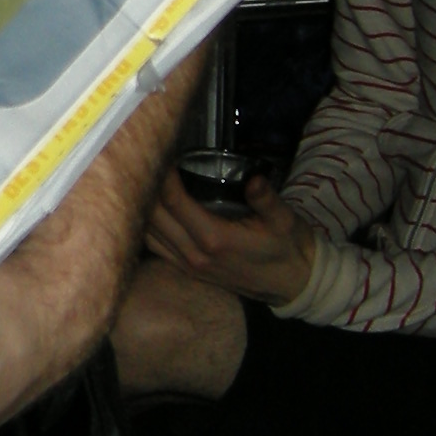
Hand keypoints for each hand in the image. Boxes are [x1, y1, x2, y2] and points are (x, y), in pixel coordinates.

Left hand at [140, 168, 317, 308]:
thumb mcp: (284, 219)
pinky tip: (149, 207)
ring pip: (149, 233)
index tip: (161, 151)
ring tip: (145, 179)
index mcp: (215, 239)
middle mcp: (195, 255)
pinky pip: (156, 247)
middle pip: (154, 216)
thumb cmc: (289, 247)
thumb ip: (266, 199)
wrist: (293, 283)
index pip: (175, 202)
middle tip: (147, 159)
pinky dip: (146, 226)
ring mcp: (188, 265)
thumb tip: (254, 178)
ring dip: (143, 206)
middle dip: (146, 186)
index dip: (163, 175)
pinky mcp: (188, 270)